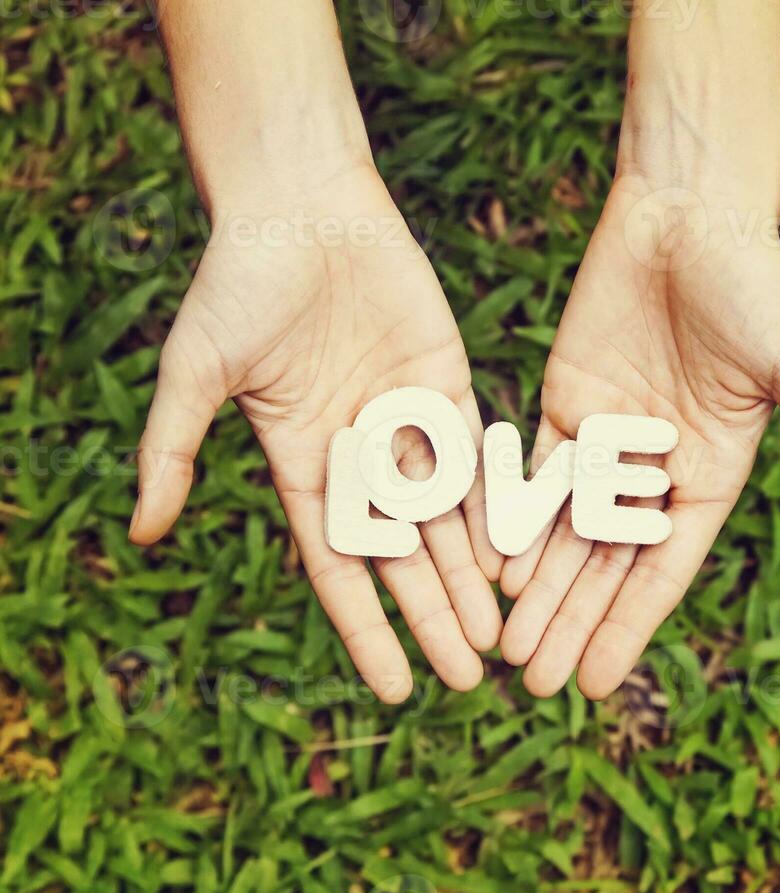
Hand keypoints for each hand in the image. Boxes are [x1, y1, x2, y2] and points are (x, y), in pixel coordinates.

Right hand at [130, 164, 502, 701]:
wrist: (302, 205)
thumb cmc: (240, 282)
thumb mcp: (195, 371)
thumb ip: (172, 451)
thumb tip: (142, 532)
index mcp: (304, 466)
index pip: (340, 569)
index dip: (367, 629)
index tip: (398, 687)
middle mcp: (359, 457)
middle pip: (405, 557)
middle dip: (435, 616)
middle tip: (471, 677)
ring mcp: (407, 424)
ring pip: (450, 518)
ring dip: (475, 576)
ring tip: (503, 634)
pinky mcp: (448, 386)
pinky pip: (480, 458)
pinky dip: (500, 505)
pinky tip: (523, 554)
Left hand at [499, 174, 779, 699]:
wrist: (687, 213)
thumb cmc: (755, 286)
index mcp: (710, 474)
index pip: (662, 571)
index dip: (629, 627)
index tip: (597, 683)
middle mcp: (655, 469)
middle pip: (604, 565)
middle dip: (570, 623)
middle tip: (535, 684)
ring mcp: (605, 441)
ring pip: (562, 531)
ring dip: (537, 589)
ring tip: (509, 648)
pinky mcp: (561, 406)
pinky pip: (533, 478)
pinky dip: (514, 523)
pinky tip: (493, 570)